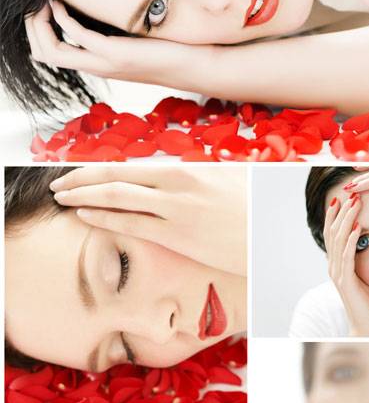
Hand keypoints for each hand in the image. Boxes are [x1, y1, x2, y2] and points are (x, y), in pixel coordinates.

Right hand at [25, 0, 201, 86]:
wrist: (198, 67)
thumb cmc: (173, 48)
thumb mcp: (138, 31)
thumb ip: (119, 21)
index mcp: (100, 61)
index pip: (51, 54)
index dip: (37, 30)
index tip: (38, 3)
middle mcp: (98, 65)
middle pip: (44, 54)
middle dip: (30, 27)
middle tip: (32, 1)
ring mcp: (106, 62)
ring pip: (52, 52)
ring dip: (39, 24)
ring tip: (40, 0)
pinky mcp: (118, 55)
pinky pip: (79, 37)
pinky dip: (63, 19)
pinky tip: (61, 1)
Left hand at [50, 166, 246, 274]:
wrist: (276, 231)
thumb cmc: (252, 211)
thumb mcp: (222, 186)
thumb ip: (192, 184)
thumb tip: (169, 185)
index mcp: (185, 170)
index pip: (129, 166)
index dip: (96, 168)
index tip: (74, 173)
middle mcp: (176, 184)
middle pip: (115, 176)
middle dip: (79, 180)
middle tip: (57, 185)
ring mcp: (176, 210)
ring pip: (117, 196)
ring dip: (83, 196)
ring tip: (62, 199)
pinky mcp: (179, 236)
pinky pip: (132, 224)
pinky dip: (103, 216)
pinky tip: (84, 215)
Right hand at [325, 195, 368, 335]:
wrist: (367, 326)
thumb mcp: (366, 275)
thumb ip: (363, 259)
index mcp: (338, 263)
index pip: (334, 233)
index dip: (337, 215)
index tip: (345, 197)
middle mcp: (334, 266)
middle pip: (333, 232)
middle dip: (341, 212)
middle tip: (351, 194)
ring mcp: (338, 274)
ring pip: (338, 241)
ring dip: (347, 221)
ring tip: (354, 204)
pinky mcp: (346, 282)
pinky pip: (347, 257)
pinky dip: (351, 241)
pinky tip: (358, 228)